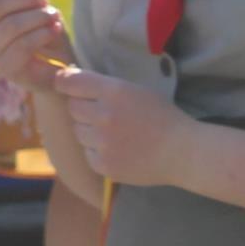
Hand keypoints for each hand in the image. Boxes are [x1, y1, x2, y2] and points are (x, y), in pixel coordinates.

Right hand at [0, 0, 66, 85]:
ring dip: (38, 17)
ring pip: (10, 25)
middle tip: (45, 1)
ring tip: (54, 17)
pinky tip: (54, 30)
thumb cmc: (44, 33)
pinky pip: (22, 45)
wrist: (58, 68)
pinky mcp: (6, 69)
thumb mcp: (33, 6)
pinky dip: (42, 33)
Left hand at [50, 65, 196, 187]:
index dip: (64, 81)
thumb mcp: (136, 90)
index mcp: (114, 91)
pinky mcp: (103, 164)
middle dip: (82, 108)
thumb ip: (106, 86)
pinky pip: (87, 153)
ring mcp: (103, 142)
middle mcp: (104, 115)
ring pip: (78, 131)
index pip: (72, 82)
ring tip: (113, 133)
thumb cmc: (162, 117)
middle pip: (72, 108)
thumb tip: (71, 81)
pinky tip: (118, 149)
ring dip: (89, 131)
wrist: (181, 151)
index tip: (63, 83)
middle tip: (100, 113)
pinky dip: (97, 152)